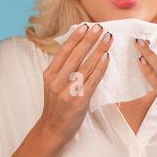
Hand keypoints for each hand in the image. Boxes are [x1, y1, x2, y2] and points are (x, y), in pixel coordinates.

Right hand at [39, 22, 112, 146]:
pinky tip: (106, 58)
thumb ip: (62, 69)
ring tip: (108, 39)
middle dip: (89, 40)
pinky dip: (100, 68)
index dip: (75, 38)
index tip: (85, 26)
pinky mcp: (79, 101)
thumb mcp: (53, 85)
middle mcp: (57, 82)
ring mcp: (67, 92)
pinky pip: (92, 80)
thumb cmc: (56, 106)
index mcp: (49, 75)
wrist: (52, 129)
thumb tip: (78, 49)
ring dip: (98, 50)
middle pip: (75, 56)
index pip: (63, 52)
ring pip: (85, 66)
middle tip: (100, 28)